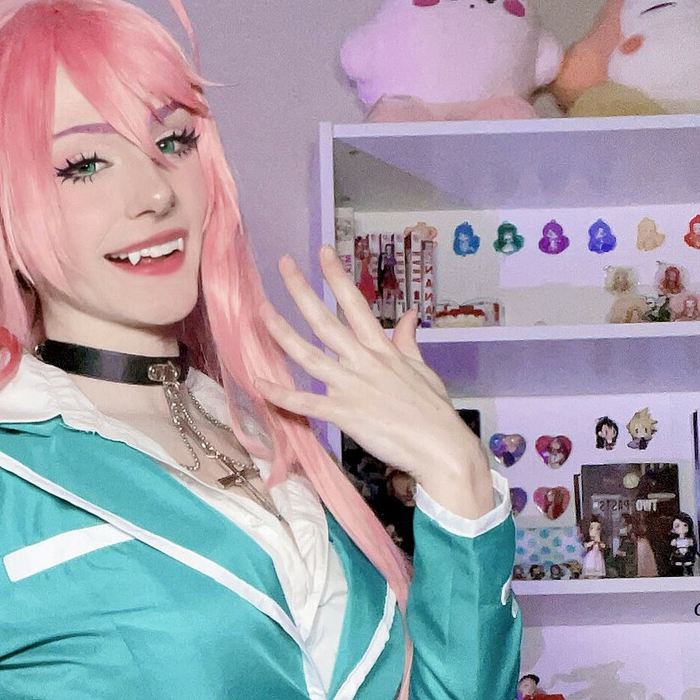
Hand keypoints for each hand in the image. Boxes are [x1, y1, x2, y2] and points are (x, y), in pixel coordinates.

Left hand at [255, 248, 496, 519]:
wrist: (440, 447)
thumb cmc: (434, 412)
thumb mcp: (423, 369)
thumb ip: (407, 342)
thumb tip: (408, 316)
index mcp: (381, 349)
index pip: (355, 304)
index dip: (337, 277)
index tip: (323, 252)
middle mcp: (363, 362)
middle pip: (325, 320)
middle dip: (302, 290)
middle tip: (283, 264)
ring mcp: (352, 387)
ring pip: (308, 355)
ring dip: (282, 332)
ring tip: (261, 311)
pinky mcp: (344, 414)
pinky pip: (306, 403)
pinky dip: (281, 394)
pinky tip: (260, 383)